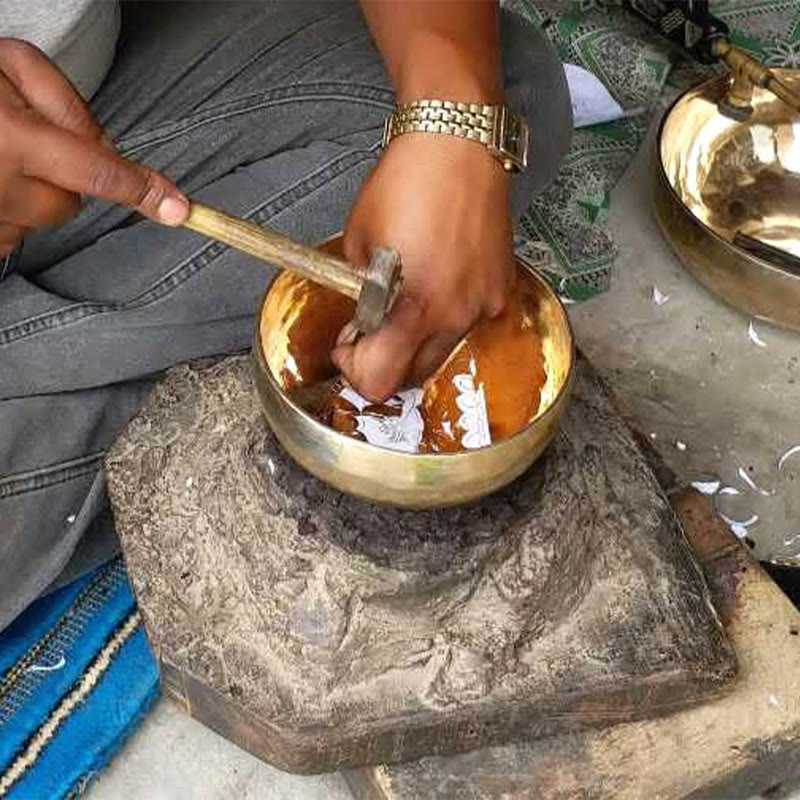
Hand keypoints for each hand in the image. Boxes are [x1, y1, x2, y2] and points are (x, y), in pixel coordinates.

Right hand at [0, 39, 187, 255]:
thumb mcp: (9, 65)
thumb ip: (66, 104)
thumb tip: (106, 150)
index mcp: (14, 141)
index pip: (96, 173)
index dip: (141, 189)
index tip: (178, 208)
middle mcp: (0, 189)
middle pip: (70, 202)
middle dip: (63, 176)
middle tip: (26, 141)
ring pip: (43, 219)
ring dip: (33, 193)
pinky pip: (12, 232)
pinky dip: (9, 209)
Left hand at [333, 133, 514, 399]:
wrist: (458, 142)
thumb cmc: (403, 183)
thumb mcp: (358, 241)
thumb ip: (360, 292)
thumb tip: (365, 318)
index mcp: (413, 307)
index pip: (380, 381)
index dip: (356, 370)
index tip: (349, 344)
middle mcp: (455, 316)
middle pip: (414, 375)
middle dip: (387, 358)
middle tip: (372, 325)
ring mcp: (483, 305)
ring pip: (444, 349)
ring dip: (419, 337)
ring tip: (409, 294)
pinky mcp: (501, 288)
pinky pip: (468, 319)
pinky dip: (448, 312)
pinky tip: (440, 276)